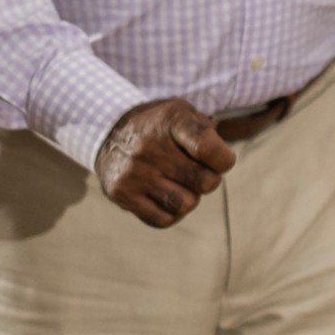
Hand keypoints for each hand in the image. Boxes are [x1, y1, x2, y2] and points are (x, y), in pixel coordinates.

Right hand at [97, 97, 238, 228]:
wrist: (109, 134)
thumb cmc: (162, 129)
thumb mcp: (185, 115)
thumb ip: (210, 136)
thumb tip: (222, 166)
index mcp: (171, 120)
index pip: (210, 150)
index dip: (224, 160)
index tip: (218, 158)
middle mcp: (148, 146)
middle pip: (205, 182)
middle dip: (209, 179)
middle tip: (195, 170)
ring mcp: (133, 172)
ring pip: (186, 204)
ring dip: (189, 197)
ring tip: (177, 181)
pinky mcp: (121, 193)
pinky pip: (164, 219)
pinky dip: (171, 211)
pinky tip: (163, 194)